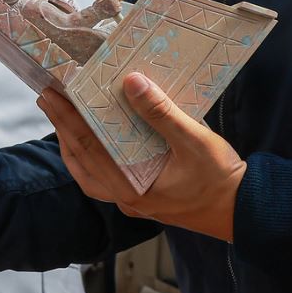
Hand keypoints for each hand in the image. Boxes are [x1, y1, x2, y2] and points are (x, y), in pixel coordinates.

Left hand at [39, 73, 243, 239]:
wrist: (243, 210)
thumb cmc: (220, 178)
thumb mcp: (194, 140)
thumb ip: (161, 112)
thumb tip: (131, 82)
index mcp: (132, 187)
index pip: (89, 148)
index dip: (67, 120)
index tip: (51, 95)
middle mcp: (125, 198)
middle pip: (81, 163)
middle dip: (63, 129)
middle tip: (48, 100)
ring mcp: (132, 201)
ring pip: (89, 176)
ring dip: (74, 147)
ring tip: (63, 121)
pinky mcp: (142, 199)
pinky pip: (105, 180)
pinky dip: (92, 160)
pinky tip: (94, 144)